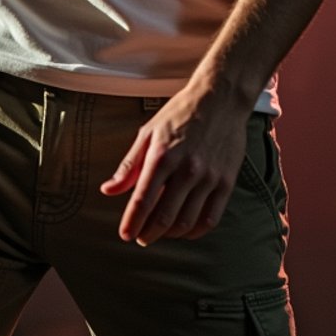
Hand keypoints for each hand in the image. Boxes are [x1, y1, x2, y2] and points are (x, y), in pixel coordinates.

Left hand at [100, 82, 248, 245]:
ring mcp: (209, 177)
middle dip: (148, 233)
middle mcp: (186, 169)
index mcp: (162, 155)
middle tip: (141, 237)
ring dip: (169, 234)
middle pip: (163, 217)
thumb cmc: (181, 113)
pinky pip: (211, 218)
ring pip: (186, 222)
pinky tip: (185, 230)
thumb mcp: (148, 133)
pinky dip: (195, 231)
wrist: (220, 98)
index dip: (131, 222)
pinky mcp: (226, 182)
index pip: (142, 200)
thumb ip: (129, 165)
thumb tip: (108, 189)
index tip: (125, 234)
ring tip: (160, 232)